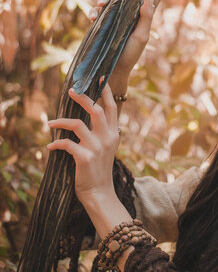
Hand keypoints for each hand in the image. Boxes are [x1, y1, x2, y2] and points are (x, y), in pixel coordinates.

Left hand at [47, 82, 118, 202]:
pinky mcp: (85, 157)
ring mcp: (97, 147)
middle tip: (71, 91)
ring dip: (61, 121)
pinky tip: (50, 146)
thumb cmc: (99, 169)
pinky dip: (56, 143)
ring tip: (50, 122)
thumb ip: (103, 132)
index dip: (105, 92)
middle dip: (82, 97)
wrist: (99, 192)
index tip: (99, 78)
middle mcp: (107, 138)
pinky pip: (66, 143)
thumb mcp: (107, 148)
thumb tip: (91, 115)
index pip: (111, 108)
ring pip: (77, 124)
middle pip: (95, 110)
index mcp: (114, 134)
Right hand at [89, 0, 162, 75]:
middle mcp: (128, 13)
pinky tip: (93, 16)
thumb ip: (146, 17)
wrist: (112, 71)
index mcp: (141, 15)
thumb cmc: (130, 55)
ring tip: (102, 4)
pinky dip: (93, 11)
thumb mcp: (140, 36)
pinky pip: (96, 11)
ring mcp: (114, 17)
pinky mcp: (101, 24)